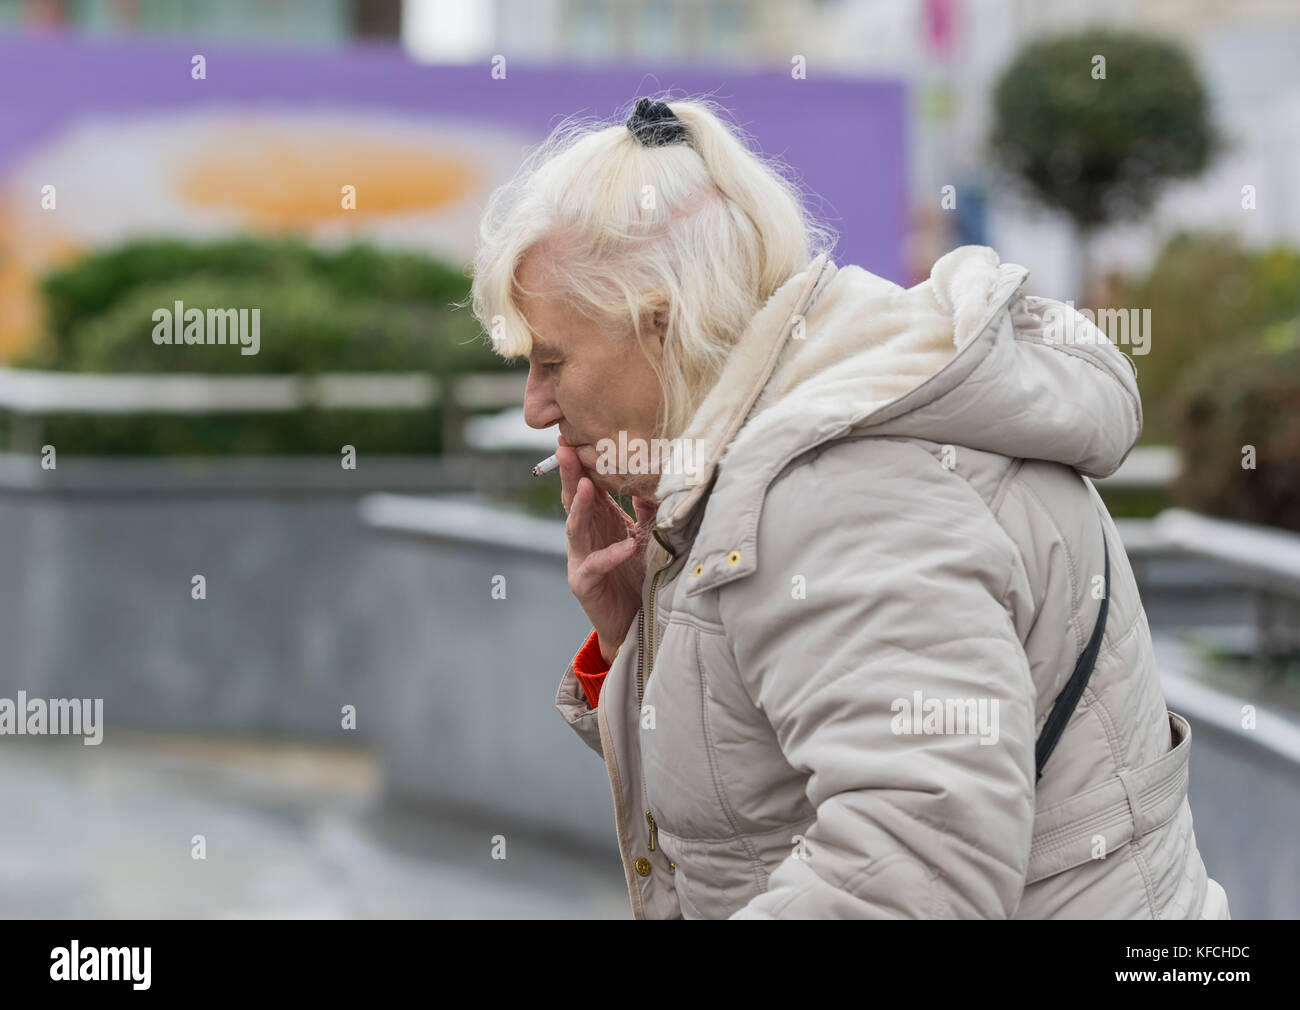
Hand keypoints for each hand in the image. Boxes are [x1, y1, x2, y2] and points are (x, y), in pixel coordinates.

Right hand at [558, 434, 656, 663]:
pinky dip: (612, 554)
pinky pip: (596, 565)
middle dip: (568, 473)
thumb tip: (651, 475)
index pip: (586, 484)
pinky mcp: (584, 582)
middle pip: (572, 498)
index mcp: (598, 518)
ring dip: (580, 505)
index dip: (580, 461)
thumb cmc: (638, 573)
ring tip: (585, 485)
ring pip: (574, 527)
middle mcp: (585, 534)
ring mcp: (580, 558)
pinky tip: (628, 545)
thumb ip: (646, 507)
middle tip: (565, 448)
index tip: (575, 434)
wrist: (636, 619)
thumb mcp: (646, 533)